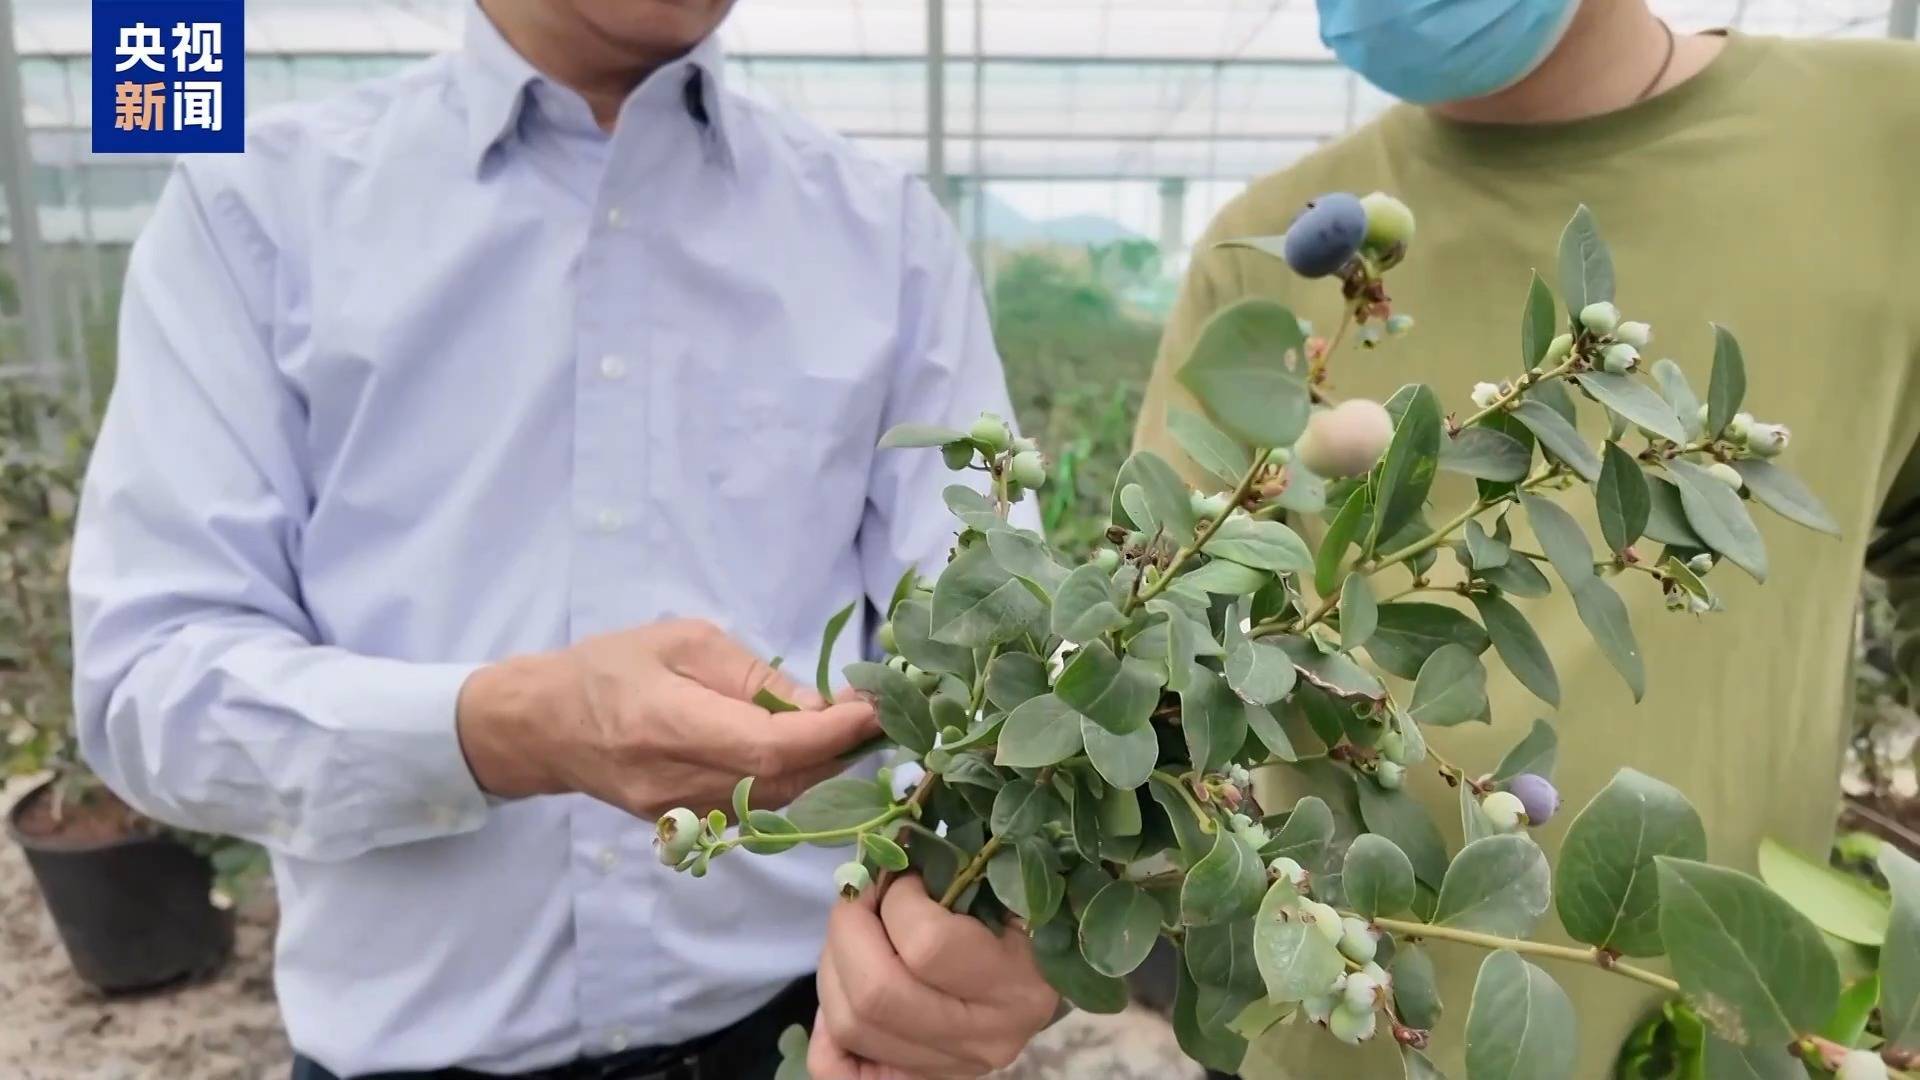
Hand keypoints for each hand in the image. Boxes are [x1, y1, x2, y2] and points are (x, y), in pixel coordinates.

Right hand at [454, 618, 877, 817]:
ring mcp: (679, 813)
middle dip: (840, 749)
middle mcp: (675, 780)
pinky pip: (756, 808)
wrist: (543, 726)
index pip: (769, 745)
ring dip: (823, 768)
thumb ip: (751, 675)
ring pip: (776, 800)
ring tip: (852, 727)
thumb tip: (820, 703)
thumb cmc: (610, 666)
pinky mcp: (685, 826)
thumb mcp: (682, 642)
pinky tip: (807, 751)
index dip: (830, 732)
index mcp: (666, 723)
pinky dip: (792, 781)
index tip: (874, 706)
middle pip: (782, 780)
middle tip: (878, 712)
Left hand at [809, 875, 1058, 1079]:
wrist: (1032, 988)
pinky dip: (825, 1031)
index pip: (928, 944)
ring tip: (854, 935)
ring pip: (850, 1024)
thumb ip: (953, 876)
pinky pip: (838, 1072)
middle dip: (848, 929)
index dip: (897, 899)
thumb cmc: (1015, 925)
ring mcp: (945, 1067)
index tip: (905, 879)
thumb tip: (885, 850)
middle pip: (876, 993)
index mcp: (1016, 984)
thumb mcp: (1002, 897)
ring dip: (833, 965)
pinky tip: (843, 991)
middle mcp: (983, 1038)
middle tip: (861, 898)